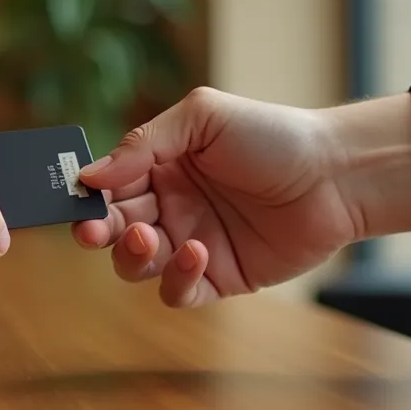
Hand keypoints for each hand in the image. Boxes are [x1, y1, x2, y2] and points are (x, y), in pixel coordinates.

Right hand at [71, 87, 410, 307]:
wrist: (337, 175)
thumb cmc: (272, 136)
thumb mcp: (203, 118)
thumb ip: (144, 143)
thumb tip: (90, 175)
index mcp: (159, 166)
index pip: (107, 185)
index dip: (87, 196)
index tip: (74, 199)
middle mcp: (169, 206)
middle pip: (113, 229)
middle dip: (97, 231)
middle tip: (94, 231)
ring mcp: (190, 244)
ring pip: (136, 265)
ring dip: (131, 255)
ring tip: (149, 238)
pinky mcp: (217, 278)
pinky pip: (177, 291)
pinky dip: (176, 277)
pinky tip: (196, 252)